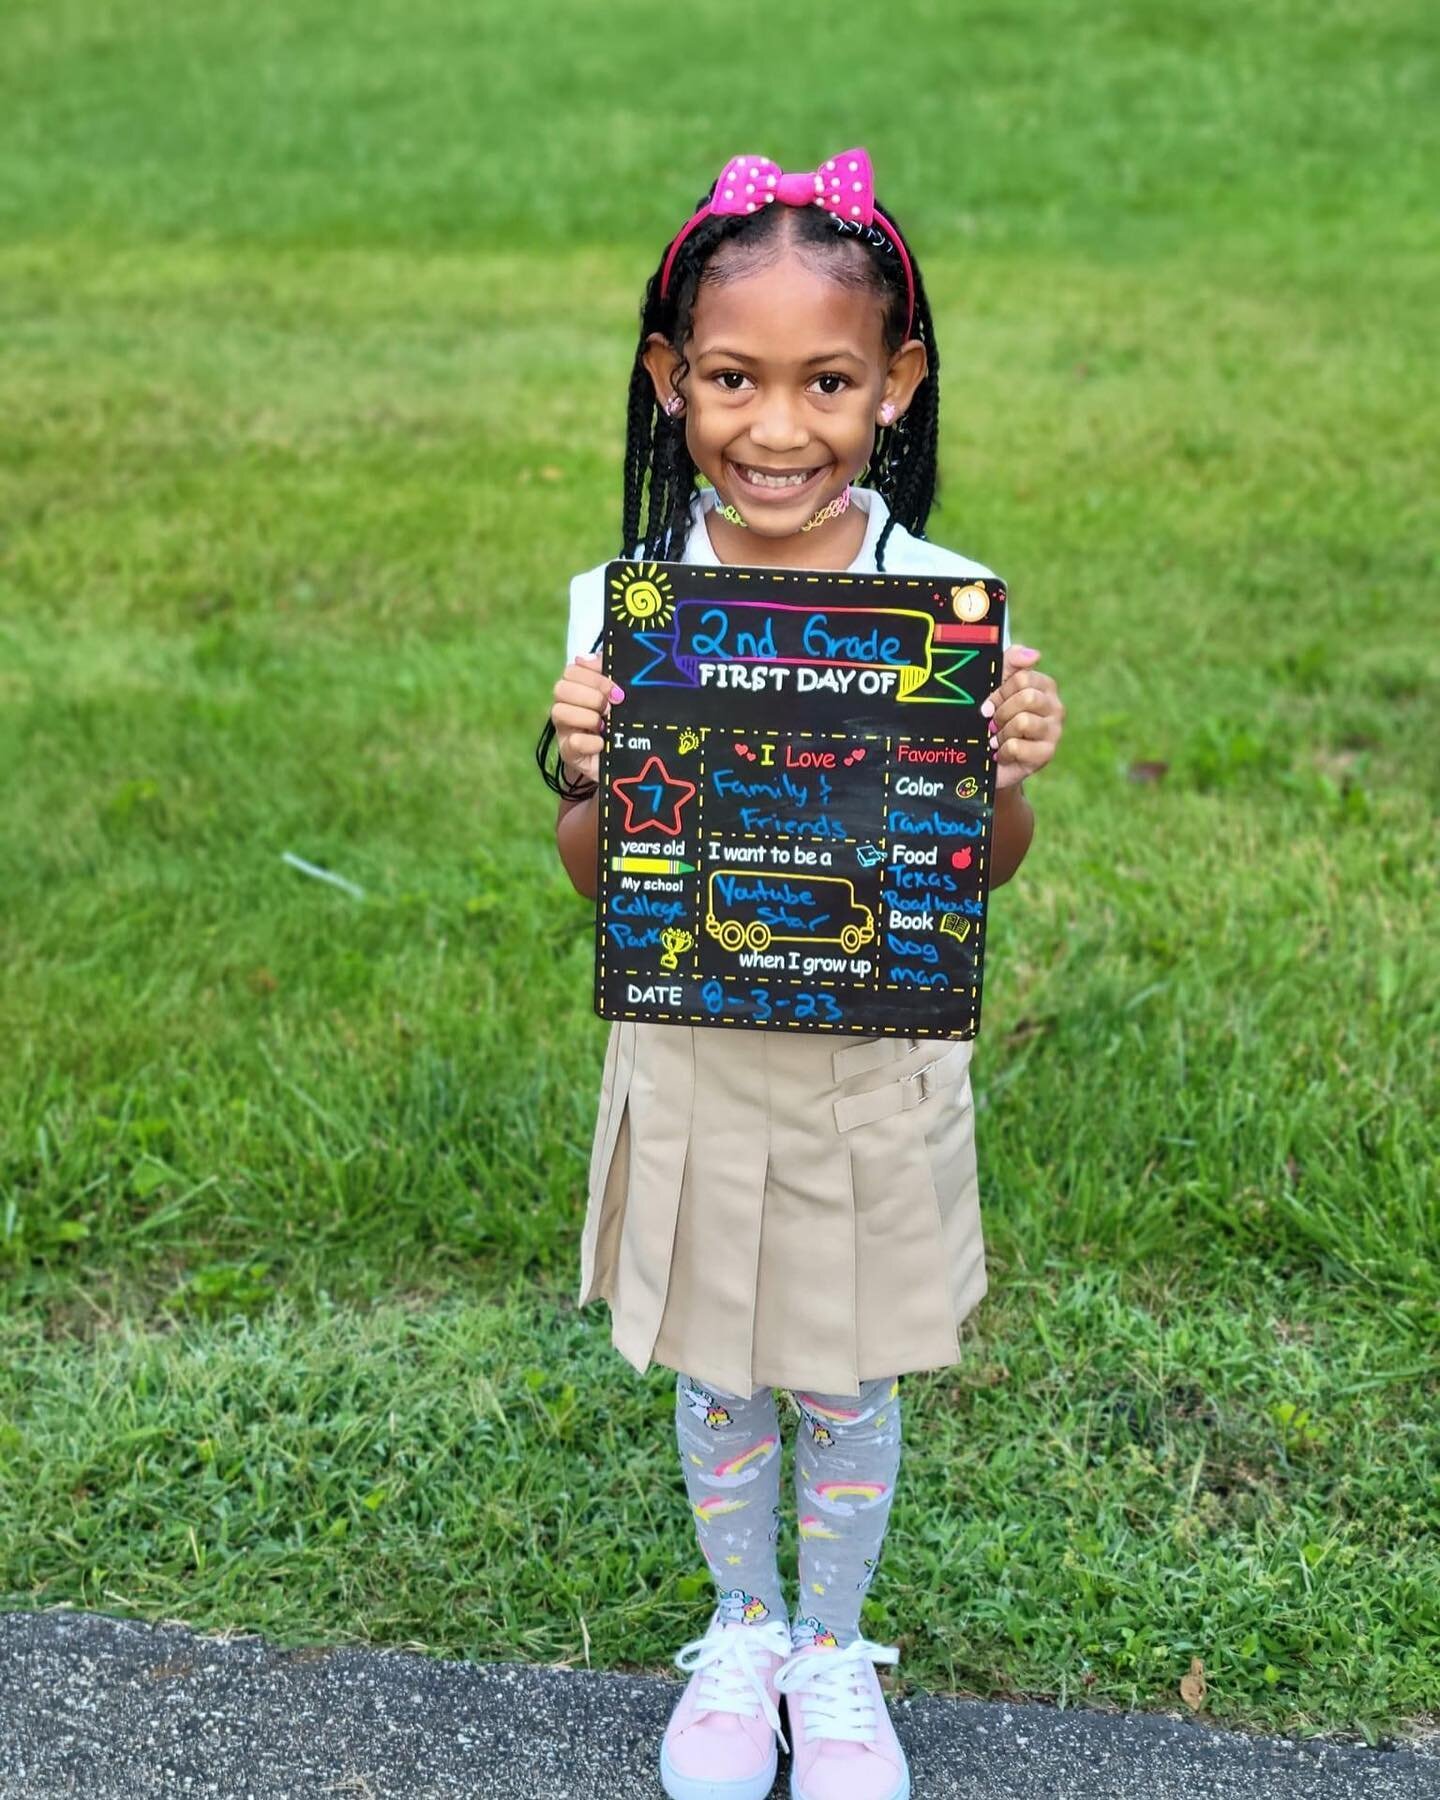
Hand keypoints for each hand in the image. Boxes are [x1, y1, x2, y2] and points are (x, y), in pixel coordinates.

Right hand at [551, 652, 622, 787]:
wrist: (630, 759)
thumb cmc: (622, 722)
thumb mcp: (619, 695)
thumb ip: (607, 672)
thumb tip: (587, 658)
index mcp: (577, 689)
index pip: (571, 671)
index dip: (594, 677)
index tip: (616, 691)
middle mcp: (566, 707)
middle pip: (560, 689)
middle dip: (590, 696)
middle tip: (611, 708)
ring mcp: (565, 731)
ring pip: (558, 712)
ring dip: (588, 717)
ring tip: (605, 726)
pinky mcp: (569, 754)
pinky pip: (572, 742)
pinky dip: (591, 742)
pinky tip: (603, 743)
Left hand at [981, 645, 1063, 791]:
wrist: (988, 760)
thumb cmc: (994, 719)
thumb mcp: (996, 685)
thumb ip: (1011, 662)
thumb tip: (1034, 654)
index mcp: (1045, 687)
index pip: (1023, 678)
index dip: (1000, 692)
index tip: (990, 704)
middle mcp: (1056, 707)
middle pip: (1027, 698)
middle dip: (1002, 712)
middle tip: (994, 724)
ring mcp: (1054, 732)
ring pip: (1022, 722)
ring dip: (1001, 733)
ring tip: (998, 739)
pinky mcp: (1046, 754)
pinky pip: (1017, 746)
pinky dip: (1002, 751)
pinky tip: (1003, 754)